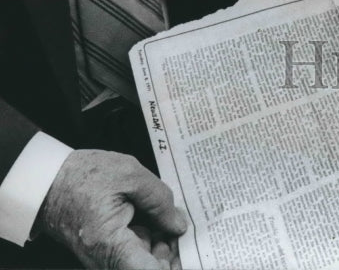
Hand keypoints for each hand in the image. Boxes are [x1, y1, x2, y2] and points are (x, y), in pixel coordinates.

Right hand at [37, 149, 187, 268]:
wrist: (51, 182)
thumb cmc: (85, 176)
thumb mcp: (129, 174)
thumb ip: (159, 200)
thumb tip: (178, 225)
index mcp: (111, 244)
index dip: (172, 265)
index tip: (191, 255)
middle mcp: (107, 260)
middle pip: (151, 266)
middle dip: (173, 250)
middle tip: (182, 224)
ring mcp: (108, 259)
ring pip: (146, 261)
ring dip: (163, 242)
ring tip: (167, 214)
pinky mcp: (110, 253)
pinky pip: (137, 252)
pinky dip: (151, 237)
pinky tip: (157, 218)